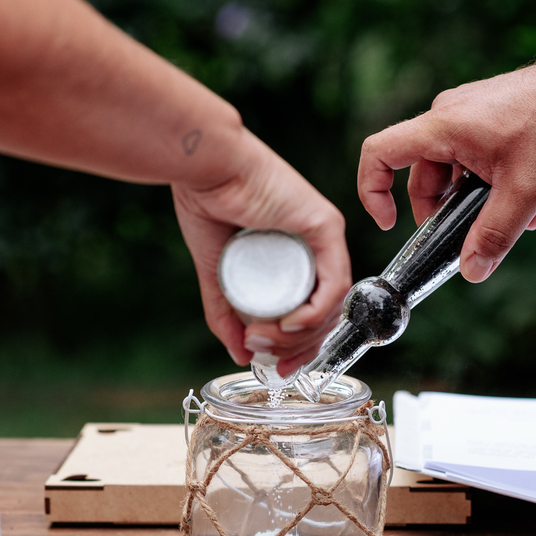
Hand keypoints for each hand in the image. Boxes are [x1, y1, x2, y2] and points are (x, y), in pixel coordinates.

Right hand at [172, 129, 350, 373]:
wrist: (202, 167)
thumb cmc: (205, 203)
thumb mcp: (215, 273)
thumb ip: (226, 314)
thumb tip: (240, 355)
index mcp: (295, 255)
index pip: (311, 314)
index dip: (297, 349)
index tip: (274, 368)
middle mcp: (316, 247)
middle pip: (324, 316)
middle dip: (298, 350)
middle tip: (266, 359)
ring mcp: (325, 237)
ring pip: (330, 306)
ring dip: (298, 335)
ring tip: (261, 338)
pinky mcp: (326, 227)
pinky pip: (333, 284)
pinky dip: (314, 313)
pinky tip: (288, 326)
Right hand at [357, 58, 535, 281]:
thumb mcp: (527, 190)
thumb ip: (495, 234)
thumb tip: (472, 272)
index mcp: (443, 126)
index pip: (380, 154)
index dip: (373, 193)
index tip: (389, 225)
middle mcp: (448, 115)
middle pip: (420, 174)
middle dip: (442, 212)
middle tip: (470, 236)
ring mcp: (468, 113)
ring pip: (451, 169)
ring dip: (473, 200)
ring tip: (515, 219)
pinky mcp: (488, 114)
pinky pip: (471, 155)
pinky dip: (487, 181)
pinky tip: (524, 198)